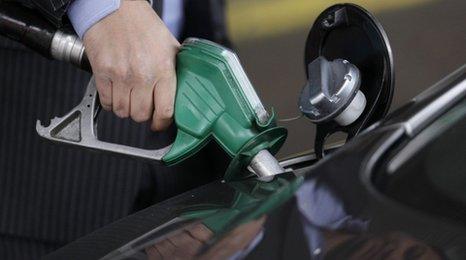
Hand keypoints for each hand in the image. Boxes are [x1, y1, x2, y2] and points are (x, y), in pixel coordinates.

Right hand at [83, 0, 179, 130]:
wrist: (115, 8)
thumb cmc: (142, 24)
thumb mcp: (169, 46)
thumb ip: (174, 70)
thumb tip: (181, 91)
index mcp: (163, 69)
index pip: (165, 110)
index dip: (162, 123)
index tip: (159, 123)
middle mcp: (142, 75)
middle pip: (141, 115)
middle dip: (143, 115)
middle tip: (143, 106)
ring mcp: (121, 75)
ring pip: (122, 112)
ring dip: (126, 109)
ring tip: (129, 98)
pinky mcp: (102, 73)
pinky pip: (106, 102)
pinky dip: (111, 103)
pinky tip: (116, 92)